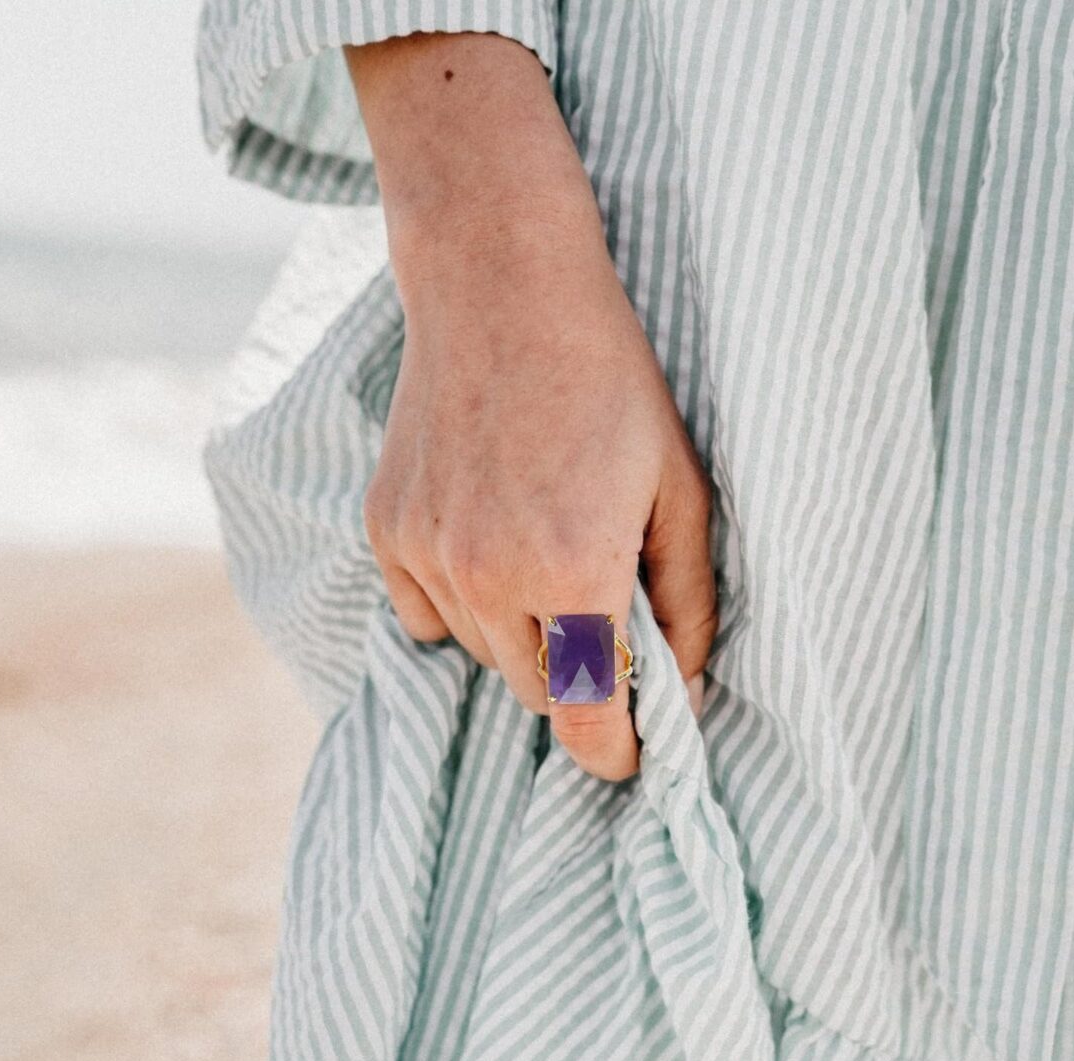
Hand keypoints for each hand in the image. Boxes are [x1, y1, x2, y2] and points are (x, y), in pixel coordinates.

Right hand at [347, 34, 714, 779]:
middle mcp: (486, 577)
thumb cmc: (610, 384)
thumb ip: (687, 603)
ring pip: (483, 656)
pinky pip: (427, 616)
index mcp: (570, 570)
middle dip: (579, 678)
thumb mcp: (680, 489)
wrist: (502, 290)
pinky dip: (465, 606)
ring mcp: (425, 554)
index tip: (630, 758)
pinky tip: (492, 544)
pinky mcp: (387, 530)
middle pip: (536, 693)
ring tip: (548, 557)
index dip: (615, 754)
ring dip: (524, 639)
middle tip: (604, 618)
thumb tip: (684, 690)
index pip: (585, 716)